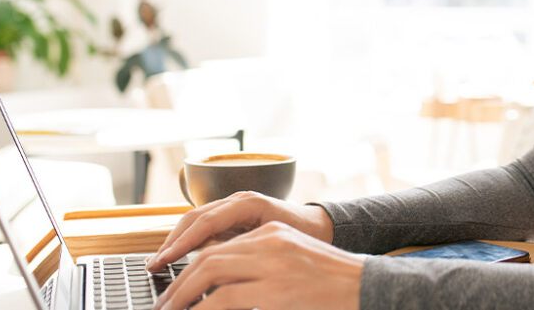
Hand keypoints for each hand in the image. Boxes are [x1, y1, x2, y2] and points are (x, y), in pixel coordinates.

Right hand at [146, 191, 333, 272]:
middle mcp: (237, 200)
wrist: (320, 226)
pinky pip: (204, 227)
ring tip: (158, 264)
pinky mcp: (232, 217)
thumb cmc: (305, 237)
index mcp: (249, 203)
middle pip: (193, 218)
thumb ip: (248, 252)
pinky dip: (188, 241)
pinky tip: (176, 258)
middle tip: (153, 266)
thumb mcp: (279, 244)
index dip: (181, 243)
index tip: (163, 261)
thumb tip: (220, 265)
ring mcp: (233, 206)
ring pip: (195, 222)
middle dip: (171, 242)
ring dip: (175, 242)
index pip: (205, 222)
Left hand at [152, 221, 362, 309]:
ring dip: (182, 297)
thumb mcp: (295, 264)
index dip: (188, 267)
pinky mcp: (276, 290)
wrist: (370, 288)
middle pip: (207, 257)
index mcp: (272, 232)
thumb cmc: (334, 285)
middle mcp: (270, 241)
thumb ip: (262, 268)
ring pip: (209, 272)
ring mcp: (273, 264)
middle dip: (178, 284)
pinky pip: (223, 300)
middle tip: (164, 306)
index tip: (174, 289)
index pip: (218, 245)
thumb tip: (219, 291)